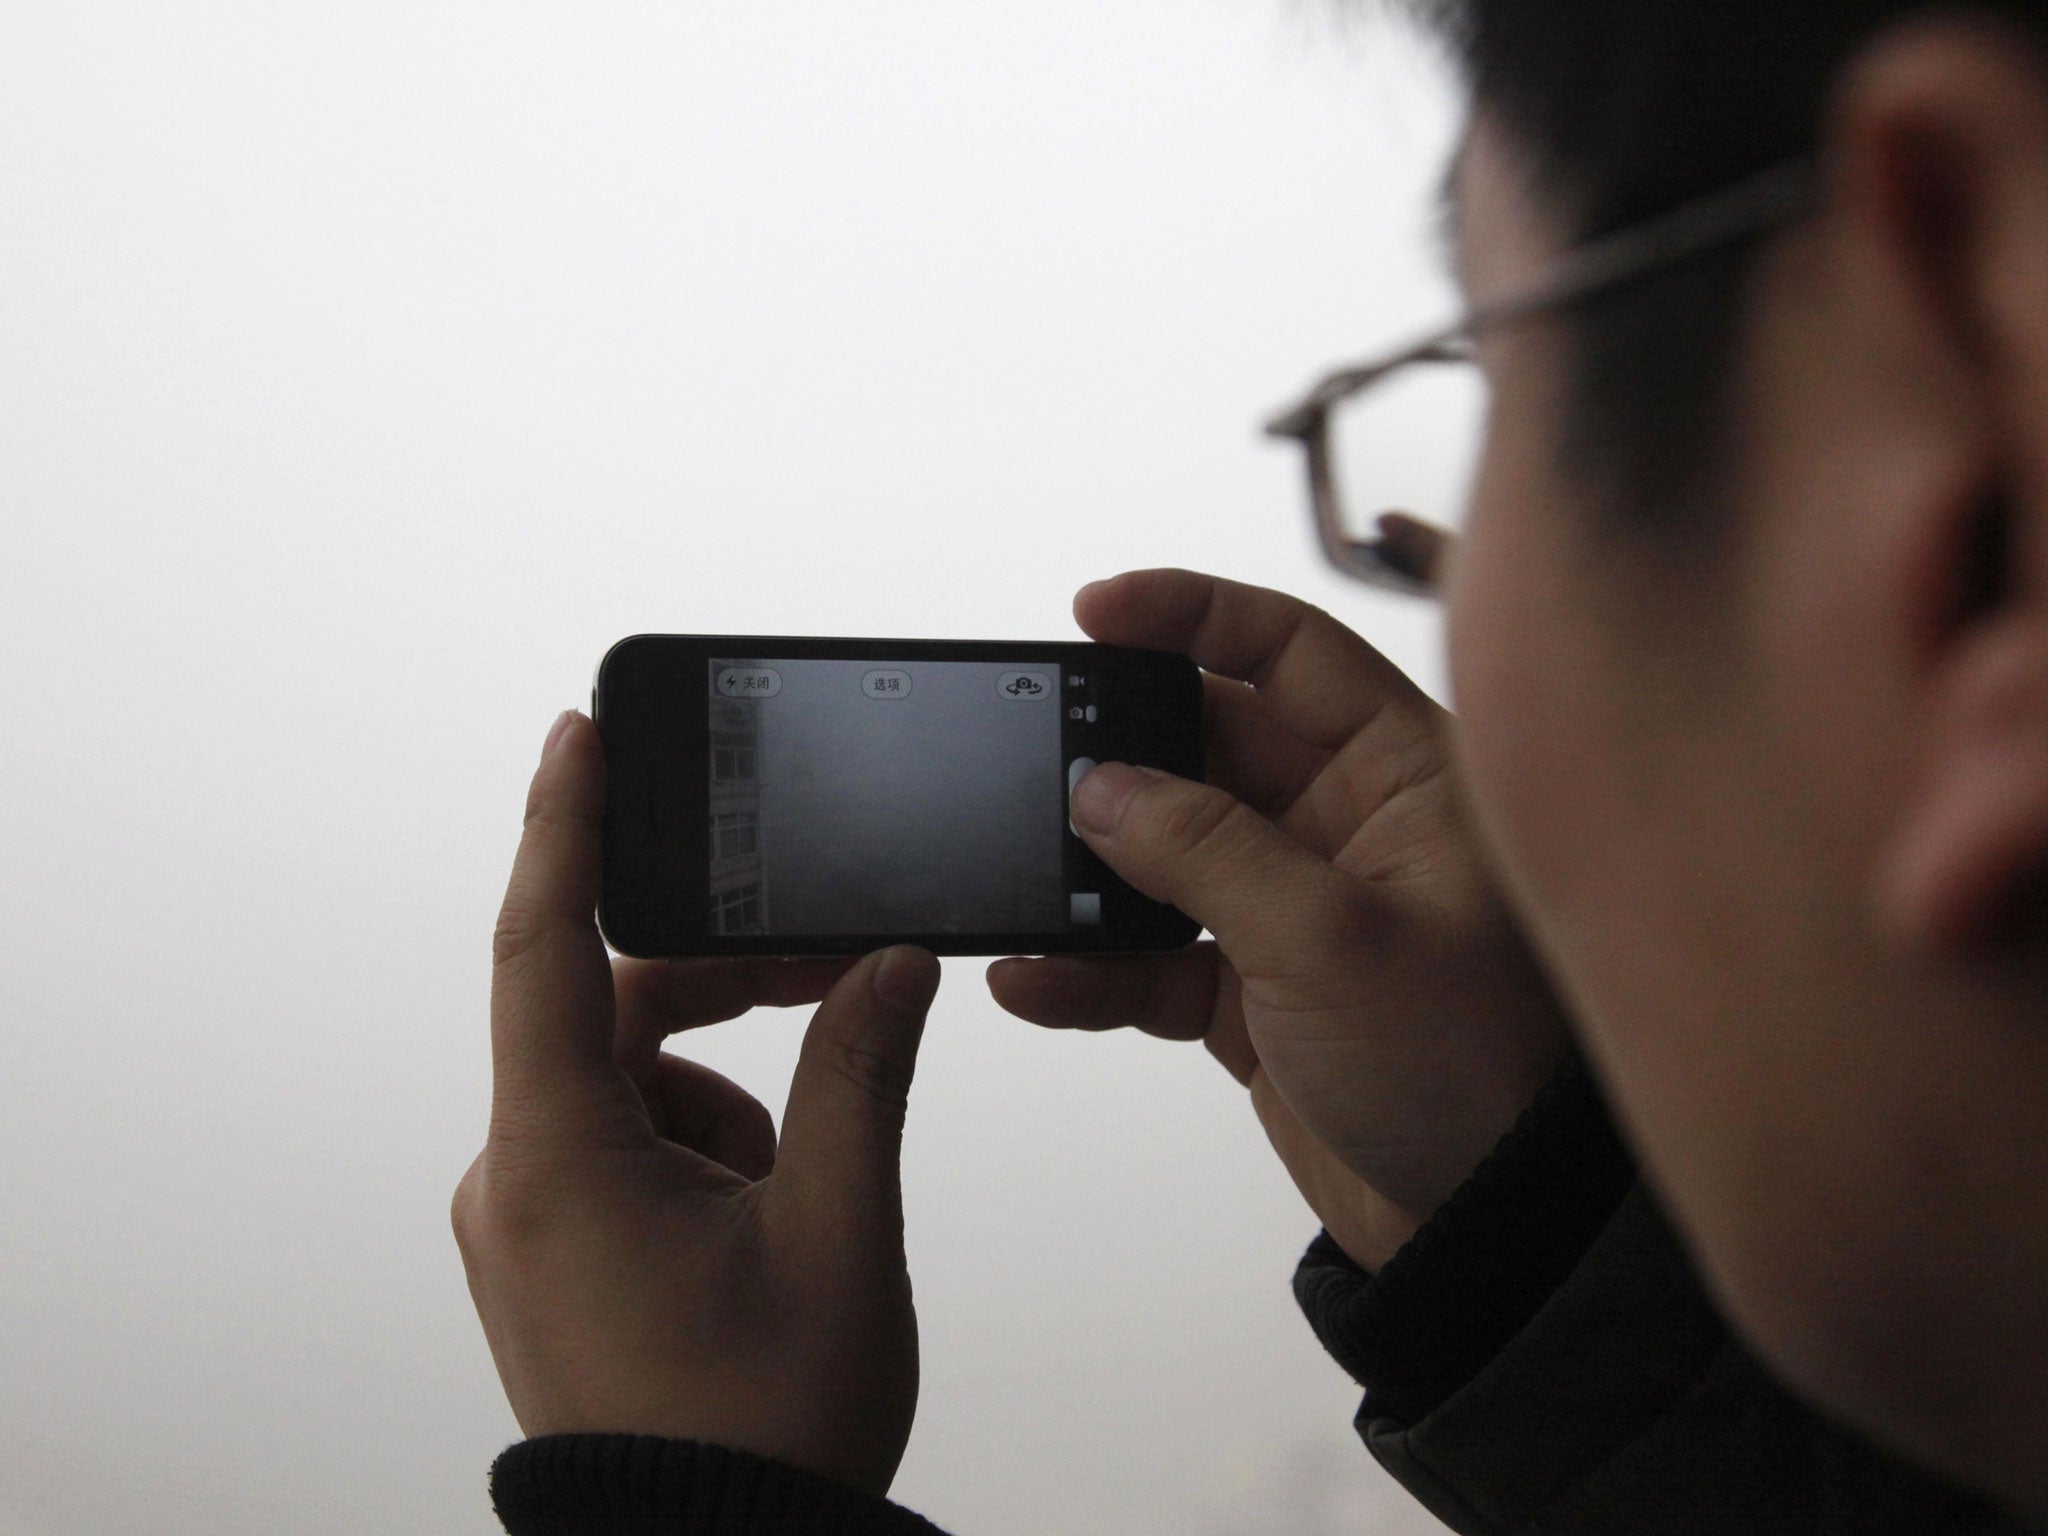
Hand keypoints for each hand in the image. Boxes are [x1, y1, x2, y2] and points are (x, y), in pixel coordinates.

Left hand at [452, 711, 941, 1496]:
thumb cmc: (761, 1433)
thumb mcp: (837, 1235)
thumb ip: (860, 1075)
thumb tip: (892, 964)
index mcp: (556, 1165)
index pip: (544, 951)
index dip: (562, 828)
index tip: (579, 733)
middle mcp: (514, 1182)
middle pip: (614, 1015)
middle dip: (731, 983)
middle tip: (844, 970)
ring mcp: (526, 1220)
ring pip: (631, 1081)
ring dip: (733, 1087)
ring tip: (812, 1178)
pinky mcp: (552, 1250)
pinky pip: (624, 1140)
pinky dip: (708, 1137)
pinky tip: (775, 1207)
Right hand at [989, 571, 1566, 1269]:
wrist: (1482, 1233)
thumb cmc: (1462, 1070)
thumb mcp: (1328, 941)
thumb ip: (1205, 850)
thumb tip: (1097, 784)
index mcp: (1405, 774)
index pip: (1290, 651)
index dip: (1191, 615)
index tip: (1094, 611)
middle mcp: (1349, 826)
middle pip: (1208, 746)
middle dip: (1118, 756)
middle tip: (1031, 763)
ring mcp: (1295, 908)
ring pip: (1165, 853)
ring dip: (1090, 874)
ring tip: (1020, 888)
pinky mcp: (1253, 989)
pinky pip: (1152, 955)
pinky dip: (1094, 968)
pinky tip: (1033, 982)